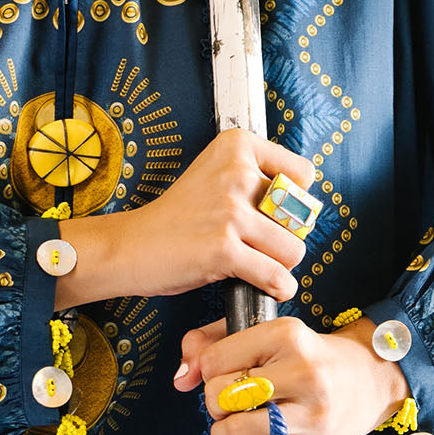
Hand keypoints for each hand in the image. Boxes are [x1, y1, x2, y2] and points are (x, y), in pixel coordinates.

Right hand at [53, 129, 314, 308]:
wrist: (129, 246)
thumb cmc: (175, 219)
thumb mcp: (215, 178)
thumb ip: (256, 182)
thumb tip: (305, 210)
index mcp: (236, 147)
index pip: (302, 175)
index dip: (293, 201)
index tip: (270, 214)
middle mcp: (236, 172)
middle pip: (300, 216)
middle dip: (285, 237)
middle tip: (258, 245)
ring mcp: (230, 211)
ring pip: (293, 249)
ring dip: (280, 265)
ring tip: (256, 266)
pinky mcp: (224, 249)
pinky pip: (275, 276)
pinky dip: (277, 287)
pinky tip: (266, 287)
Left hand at [174, 315, 410, 434]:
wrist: (371, 379)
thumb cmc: (308, 357)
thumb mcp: (266, 334)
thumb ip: (212, 342)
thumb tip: (181, 377)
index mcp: (286, 336)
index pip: (214, 361)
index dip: (208, 372)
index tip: (226, 376)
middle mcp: (303, 373)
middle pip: (221, 396)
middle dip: (215, 403)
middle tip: (234, 402)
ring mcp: (312, 414)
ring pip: (238, 431)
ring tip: (239, 426)